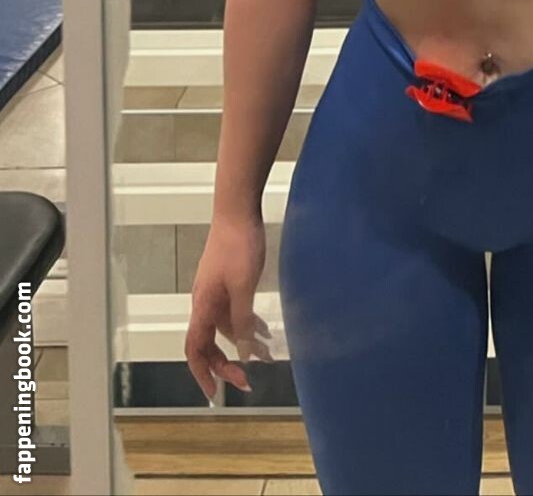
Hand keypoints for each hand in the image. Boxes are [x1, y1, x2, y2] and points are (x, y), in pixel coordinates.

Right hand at [184, 216, 271, 400]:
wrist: (237, 210)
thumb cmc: (238, 244)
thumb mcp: (243, 286)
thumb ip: (242, 320)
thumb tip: (243, 353)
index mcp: (203, 306)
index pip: (195, 350)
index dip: (201, 374)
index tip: (213, 394)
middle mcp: (204, 302)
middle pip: (209, 344)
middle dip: (226, 365)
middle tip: (248, 381)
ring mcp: (214, 291)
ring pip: (225, 329)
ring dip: (242, 344)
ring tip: (266, 356)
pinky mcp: (225, 281)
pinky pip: (233, 312)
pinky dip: (247, 325)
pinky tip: (265, 330)